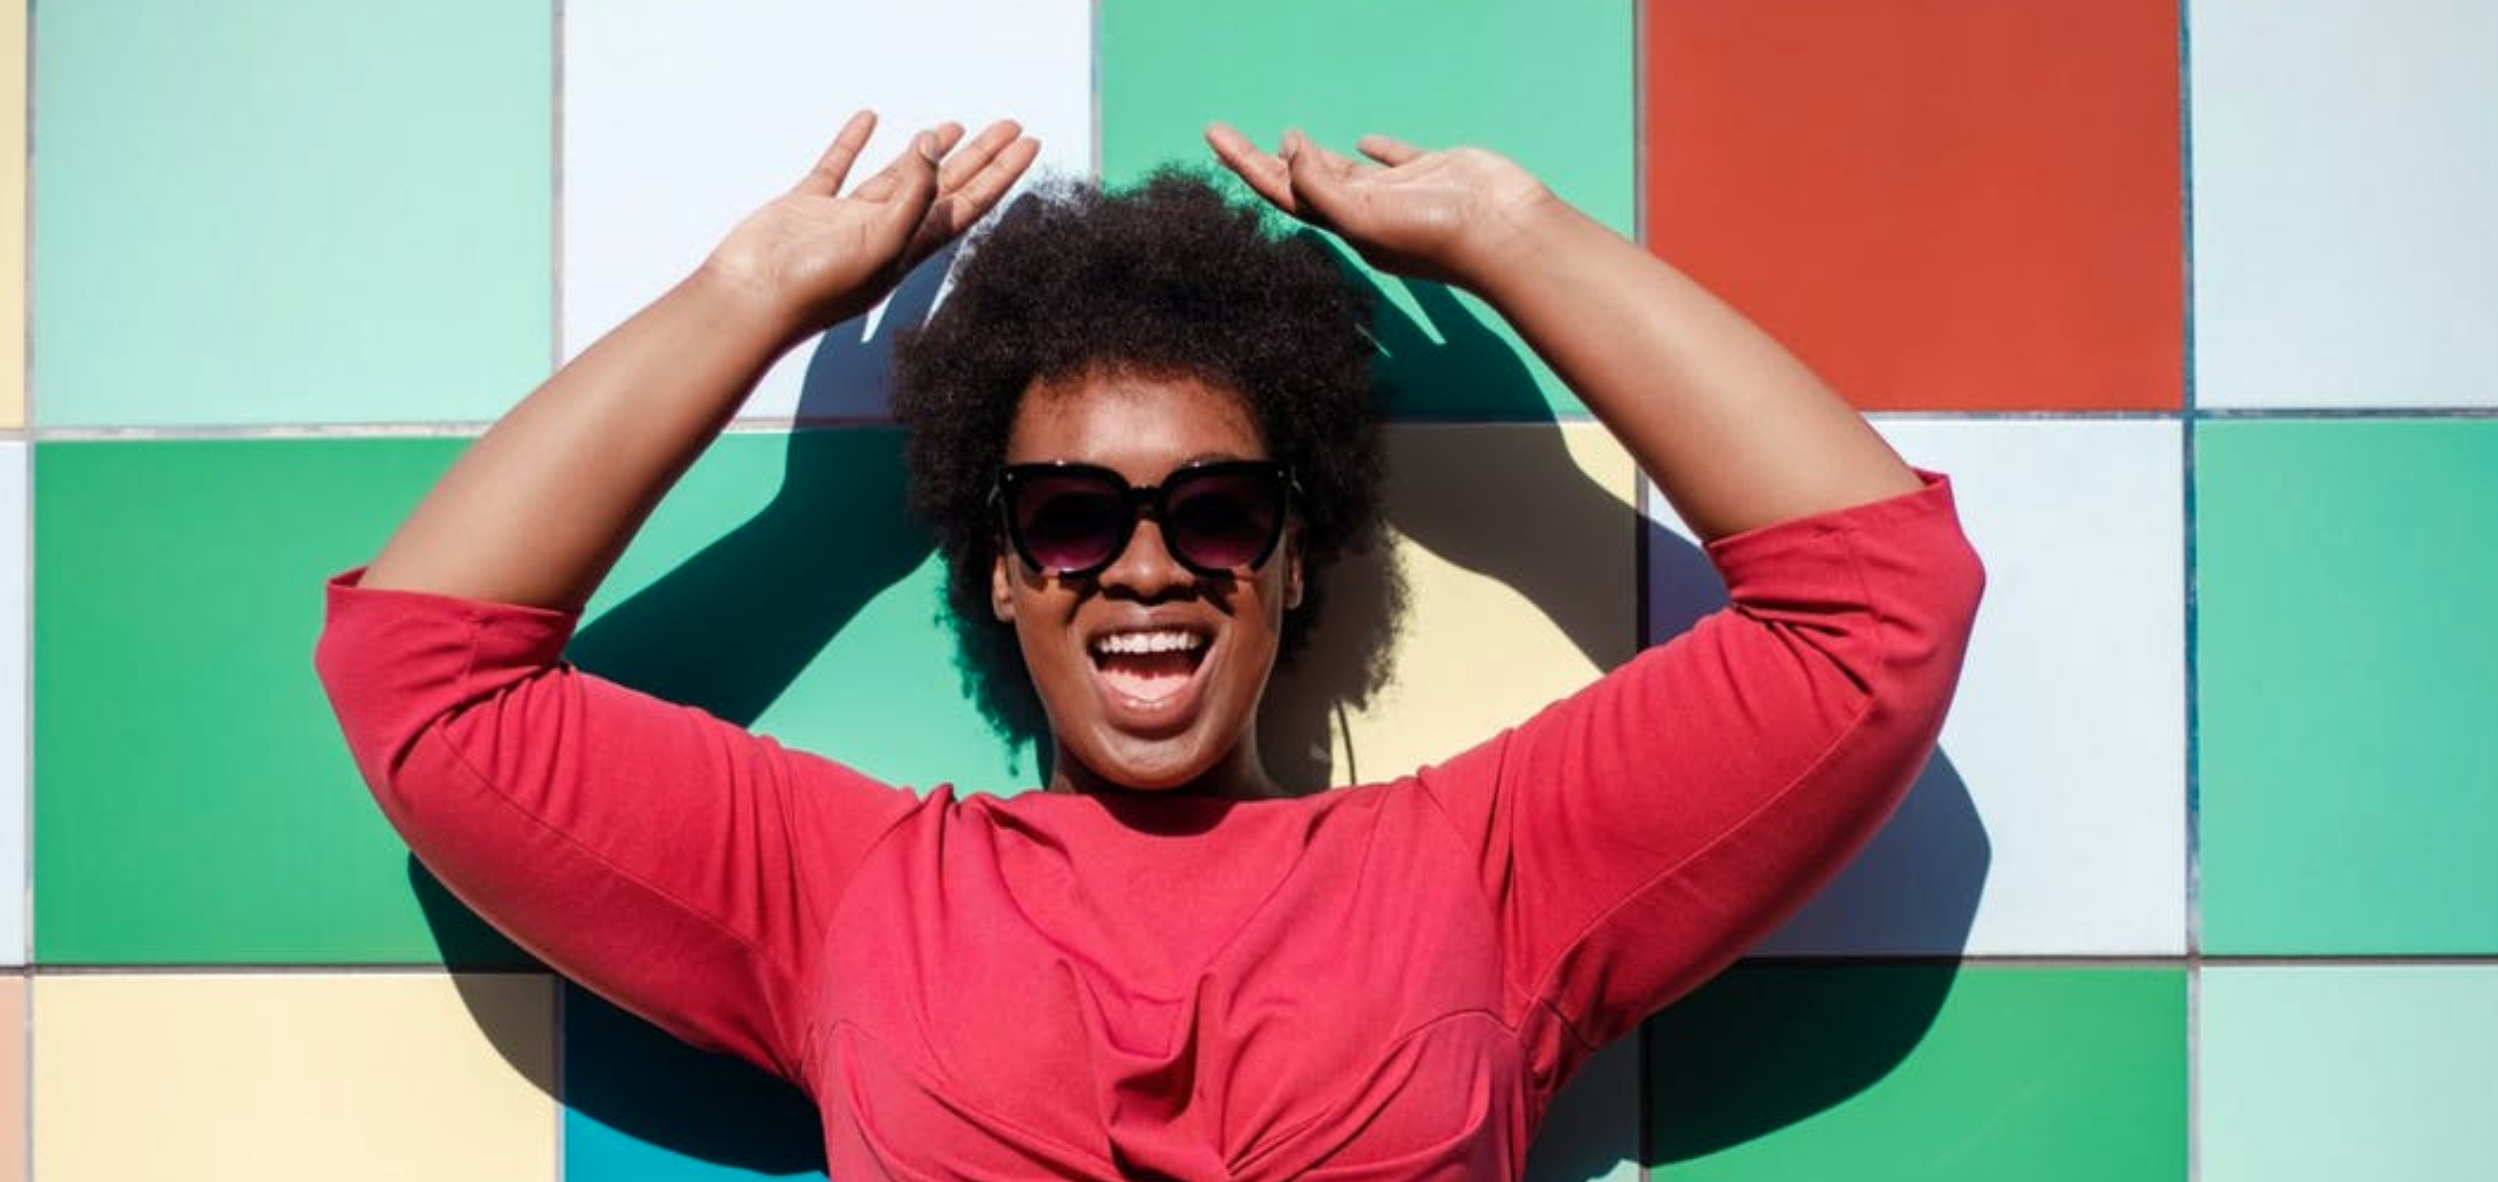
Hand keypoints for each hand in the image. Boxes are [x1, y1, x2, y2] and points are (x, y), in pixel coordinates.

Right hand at [706, 111, 1038, 340]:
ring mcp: (846, 220)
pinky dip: (853, 143)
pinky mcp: (810, 206)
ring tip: (955, 125)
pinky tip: (869, 119)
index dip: (1001, 174)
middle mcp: (885, 234)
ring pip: (897, 176)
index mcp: (910, 248)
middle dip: (978, 157)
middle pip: (944, 188)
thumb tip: (934, 148)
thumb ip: (913, 196)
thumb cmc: (817, 287)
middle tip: (1009, 126)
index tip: (1029, 145)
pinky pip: (839, 167)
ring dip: (925, 152)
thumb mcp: (884, 243)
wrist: (751, 298)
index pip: (968, 204)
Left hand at [1205, 123, 1558, 288]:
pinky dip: (1375, 148)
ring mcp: (1397, 193)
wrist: (1503, 231)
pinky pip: (1393, 158)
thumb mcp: (1363, 217)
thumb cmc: (1436, 235)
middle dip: (1260, 158)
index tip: (1215, 136)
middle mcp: (1365, 211)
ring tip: (1285, 137)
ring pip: (1342, 170)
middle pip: (1300, 181)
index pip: (1282, 192)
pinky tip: (1362, 140)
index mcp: (1345, 225)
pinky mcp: (1429, 173)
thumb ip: (1320, 184)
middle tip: (1223, 132)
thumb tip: (1290, 147)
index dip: (1245, 164)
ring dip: (1310, 154)